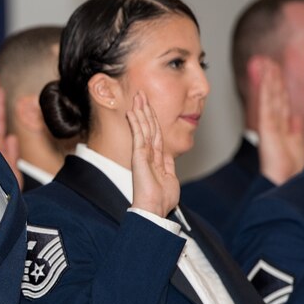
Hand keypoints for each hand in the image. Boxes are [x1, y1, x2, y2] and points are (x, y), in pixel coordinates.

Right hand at [126, 92, 178, 215]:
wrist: (154, 208)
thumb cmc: (162, 199)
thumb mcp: (171, 178)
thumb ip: (167, 164)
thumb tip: (168, 154)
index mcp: (155, 159)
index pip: (155, 134)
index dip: (153, 120)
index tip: (149, 107)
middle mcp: (147, 154)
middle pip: (148, 127)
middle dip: (145, 110)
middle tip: (141, 95)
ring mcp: (142, 154)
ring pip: (143, 127)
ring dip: (140, 111)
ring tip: (138, 97)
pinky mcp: (138, 155)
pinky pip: (138, 134)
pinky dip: (136, 121)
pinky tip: (133, 111)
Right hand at [256, 60, 303, 183]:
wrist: (285, 183)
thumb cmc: (292, 172)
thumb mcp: (299, 148)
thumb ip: (296, 133)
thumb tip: (296, 119)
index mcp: (283, 130)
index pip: (281, 104)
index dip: (280, 88)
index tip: (277, 73)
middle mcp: (275, 126)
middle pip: (274, 97)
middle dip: (272, 80)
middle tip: (269, 62)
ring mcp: (270, 126)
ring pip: (270, 97)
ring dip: (268, 80)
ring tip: (266, 63)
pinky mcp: (267, 128)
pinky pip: (267, 104)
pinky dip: (266, 90)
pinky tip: (266, 77)